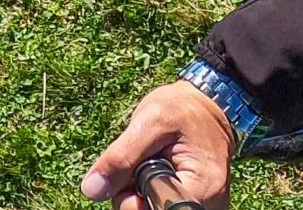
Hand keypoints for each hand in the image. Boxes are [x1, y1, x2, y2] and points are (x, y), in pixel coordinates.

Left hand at [81, 81, 233, 207]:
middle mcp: (209, 206)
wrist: (207, 103)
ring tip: (148, 163)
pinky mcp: (195, 205)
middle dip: (135, 196)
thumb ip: (121, 156)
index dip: (132, 201)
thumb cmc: (183, 108)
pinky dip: (150, 194)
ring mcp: (205, 208)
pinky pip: (162, 206)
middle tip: (140, 163)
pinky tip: (154, 174)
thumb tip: (92, 190)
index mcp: (201, 188)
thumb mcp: (150, 120)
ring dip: (141, 194)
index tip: (131, 174)